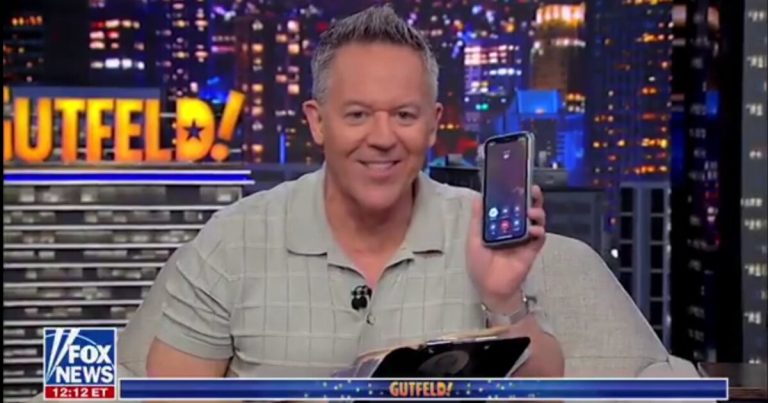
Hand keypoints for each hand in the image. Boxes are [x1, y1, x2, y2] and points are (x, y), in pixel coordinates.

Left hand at [466, 186, 546, 311]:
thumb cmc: (480, 264)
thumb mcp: (474, 239)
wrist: (490, 287)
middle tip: (532, 190)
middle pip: (527, 209)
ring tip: (532, 212)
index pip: (510, 205)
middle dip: (532, 198)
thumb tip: (478, 198)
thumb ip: (478, 219)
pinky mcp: (531, 250)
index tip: (517, 182)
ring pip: (536, 221)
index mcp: (500, 225)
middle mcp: (514, 229)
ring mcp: (524, 238)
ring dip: (537, 213)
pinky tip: (533, 230)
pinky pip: (539, 237)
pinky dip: (539, 231)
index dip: (515, 194)